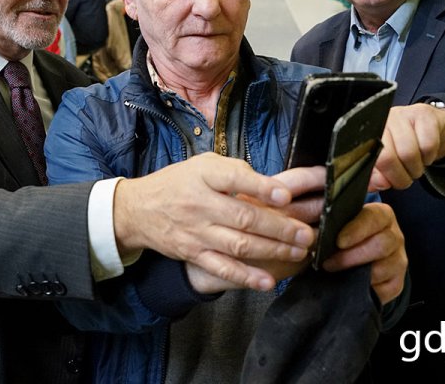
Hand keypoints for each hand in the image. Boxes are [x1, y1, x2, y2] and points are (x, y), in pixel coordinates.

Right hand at [185, 166, 325, 293]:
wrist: (138, 209)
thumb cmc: (177, 183)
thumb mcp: (201, 164)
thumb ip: (234, 170)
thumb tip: (269, 185)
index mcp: (203, 176)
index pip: (235, 179)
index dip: (262, 188)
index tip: (286, 195)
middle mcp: (199, 204)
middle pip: (244, 217)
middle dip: (280, 227)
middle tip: (305, 233)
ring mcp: (197, 232)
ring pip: (239, 245)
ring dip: (273, 250)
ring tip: (298, 252)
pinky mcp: (194, 253)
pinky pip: (222, 268)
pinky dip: (246, 277)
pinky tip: (267, 281)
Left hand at [321, 203, 406, 304]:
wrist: (350, 260)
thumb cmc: (340, 236)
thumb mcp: (335, 224)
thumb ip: (329, 222)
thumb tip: (313, 232)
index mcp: (381, 215)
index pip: (374, 217)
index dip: (357, 229)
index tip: (338, 242)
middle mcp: (394, 236)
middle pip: (381, 244)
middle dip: (352, 256)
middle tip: (329, 262)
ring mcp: (398, 260)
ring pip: (384, 268)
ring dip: (357, 274)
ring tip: (335, 274)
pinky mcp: (397, 282)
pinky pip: (387, 289)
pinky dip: (368, 289)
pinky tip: (351, 286)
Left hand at [370, 104, 444, 190]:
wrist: (429, 126)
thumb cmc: (403, 145)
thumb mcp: (386, 161)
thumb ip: (377, 176)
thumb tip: (380, 183)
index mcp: (370, 133)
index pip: (369, 158)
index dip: (382, 176)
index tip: (389, 183)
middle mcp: (383, 121)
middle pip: (388, 157)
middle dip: (400, 177)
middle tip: (405, 178)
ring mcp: (403, 114)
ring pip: (408, 153)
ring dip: (416, 169)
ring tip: (415, 167)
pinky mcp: (423, 114)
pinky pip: (428, 145)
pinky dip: (429, 157)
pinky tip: (425, 154)